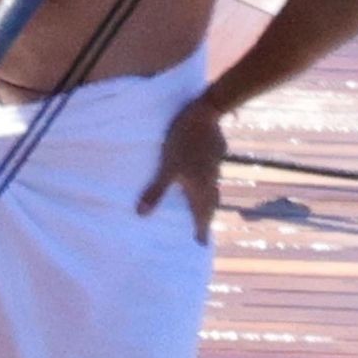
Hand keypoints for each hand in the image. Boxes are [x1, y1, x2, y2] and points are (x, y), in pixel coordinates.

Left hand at [136, 96, 225, 242]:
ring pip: (213, 190)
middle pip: (210, 205)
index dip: (201, 230)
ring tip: (201, 207)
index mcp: (200, 187)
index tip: (201, 244)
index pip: (202, 215)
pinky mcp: (216, 154)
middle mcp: (211, 180)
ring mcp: (215, 167)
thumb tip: (141, 214)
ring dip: (207, 201)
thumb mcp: (167, 167)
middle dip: (205, 218)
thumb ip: (156, 190)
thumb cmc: (182, 141)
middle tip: (202, 229)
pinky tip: (202, 178)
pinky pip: (213, 176)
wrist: (205, 113)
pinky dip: (207, 184)